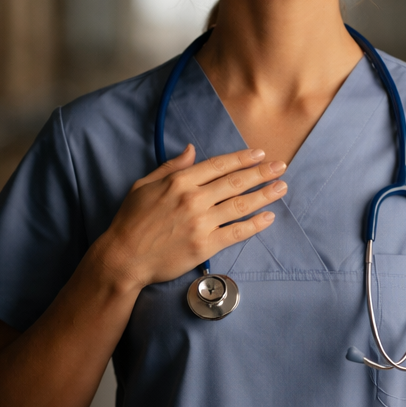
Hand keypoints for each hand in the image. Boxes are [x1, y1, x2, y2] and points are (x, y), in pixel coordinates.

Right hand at [94, 145, 286, 289]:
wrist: (124, 257)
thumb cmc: (131, 221)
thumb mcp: (144, 185)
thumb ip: (171, 167)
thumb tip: (191, 149)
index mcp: (179, 181)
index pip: (219, 165)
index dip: (242, 158)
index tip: (260, 154)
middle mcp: (193, 198)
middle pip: (236, 182)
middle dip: (262, 172)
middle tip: (281, 167)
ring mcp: (201, 222)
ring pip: (241, 205)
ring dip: (265, 195)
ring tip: (282, 188)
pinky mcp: (205, 245)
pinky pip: (236, 232)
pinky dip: (255, 224)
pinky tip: (269, 217)